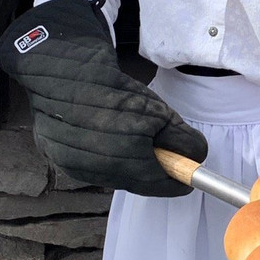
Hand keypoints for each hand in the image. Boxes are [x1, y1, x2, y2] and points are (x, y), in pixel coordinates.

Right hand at [0, 0, 207, 196]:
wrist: (65, 75)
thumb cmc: (114, 91)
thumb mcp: (159, 111)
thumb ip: (183, 140)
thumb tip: (196, 158)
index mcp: (126, 154)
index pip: (159, 183)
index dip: (175, 181)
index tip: (186, 180)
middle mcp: (100, 167)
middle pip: (138, 183)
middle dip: (153, 173)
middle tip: (164, 159)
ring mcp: (77, 167)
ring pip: (116, 178)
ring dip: (130, 168)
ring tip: (132, 142)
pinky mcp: (62, 162)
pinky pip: (95, 172)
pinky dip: (108, 163)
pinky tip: (110, 143)